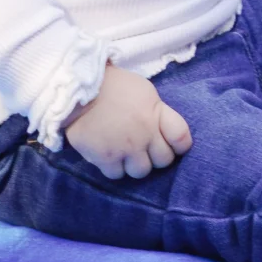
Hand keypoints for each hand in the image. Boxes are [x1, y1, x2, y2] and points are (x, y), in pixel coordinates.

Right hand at [62, 62, 192, 179]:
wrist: (79, 88)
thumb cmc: (115, 86)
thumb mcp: (145, 92)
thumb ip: (157, 113)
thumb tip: (162, 131)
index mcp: (156, 113)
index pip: (182, 138)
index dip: (180, 145)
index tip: (173, 145)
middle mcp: (144, 134)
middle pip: (163, 160)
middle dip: (156, 156)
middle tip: (145, 148)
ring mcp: (125, 148)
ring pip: (141, 172)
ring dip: (135, 164)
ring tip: (126, 153)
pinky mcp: (104, 158)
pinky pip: (117, 175)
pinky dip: (115, 168)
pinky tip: (110, 155)